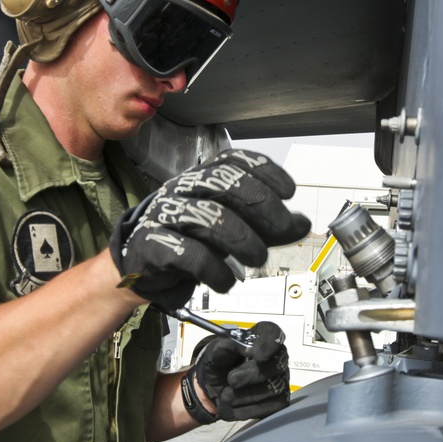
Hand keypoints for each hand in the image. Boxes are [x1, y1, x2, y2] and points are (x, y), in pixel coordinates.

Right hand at [109, 150, 309, 309]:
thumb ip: (266, 226)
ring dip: (243, 241)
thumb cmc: (188, 242)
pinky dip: (216, 270)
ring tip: (256, 259)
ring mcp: (164, 214)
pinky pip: (190, 253)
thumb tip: (301, 224)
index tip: (288, 191)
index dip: (265, 171)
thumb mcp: (233, 230)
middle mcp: (183, 188)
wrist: (141, 267)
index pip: (235, 160)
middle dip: (262, 206)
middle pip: (225, 183)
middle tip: (281, 229)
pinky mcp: (152, 244)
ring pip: (210, 217)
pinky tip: (226, 281)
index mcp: (203, 177)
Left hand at [189, 321, 289, 421]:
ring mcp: (280, 379)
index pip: (273, 332)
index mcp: (260, 338)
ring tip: (227, 395)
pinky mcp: (279, 401)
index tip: (255, 354)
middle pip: (276, 364)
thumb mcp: (215, 353)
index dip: (268, 343)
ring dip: (246, 395)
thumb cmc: (220, 364)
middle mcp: (276, 357)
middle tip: (231, 380)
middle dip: (251, 375)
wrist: (214, 388)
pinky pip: (272, 407)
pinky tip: (236, 406)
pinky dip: (250, 409)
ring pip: (273, 388)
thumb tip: (239, 346)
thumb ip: (225, 346)